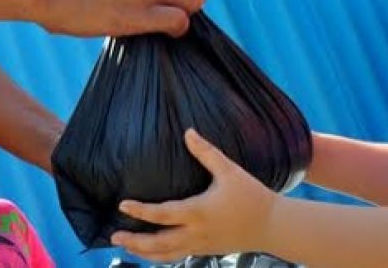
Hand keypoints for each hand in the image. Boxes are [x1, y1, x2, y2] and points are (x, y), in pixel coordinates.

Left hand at [111, 129, 276, 262]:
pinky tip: (152, 251)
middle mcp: (196, 233)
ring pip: (167, 255)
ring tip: (126, 247)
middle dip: (135, 242)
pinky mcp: (206, 250)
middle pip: (159, 244)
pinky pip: (178, 256)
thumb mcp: (229, 170)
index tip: (122, 205)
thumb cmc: (251, 195)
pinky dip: (161, 256)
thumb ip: (207, 152)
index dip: (140, 211)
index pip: (163, 214)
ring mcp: (201, 245)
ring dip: (144, 253)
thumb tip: (188, 132)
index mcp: (198, 212)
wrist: (273, 226)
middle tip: (114, 236)